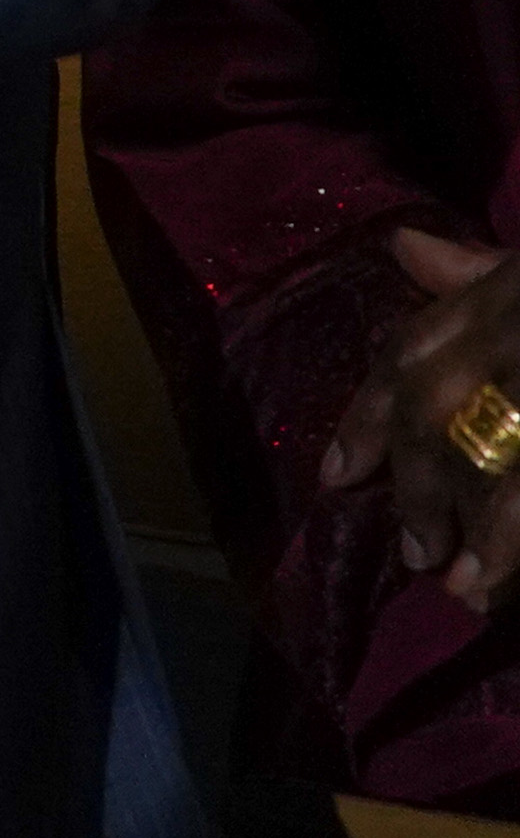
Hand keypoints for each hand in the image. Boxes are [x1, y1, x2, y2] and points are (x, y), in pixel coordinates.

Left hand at [321, 225, 519, 605]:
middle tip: (414, 552)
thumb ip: (480, 271)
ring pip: (493, 451)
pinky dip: (506, 534)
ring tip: (462, 588)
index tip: (336, 476)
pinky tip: (491, 577)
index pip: (410, 352)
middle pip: (438, 405)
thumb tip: (402, 249)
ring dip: (474, 524)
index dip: (368, 418)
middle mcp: (516, 332)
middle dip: (418, 482)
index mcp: (508, 291)